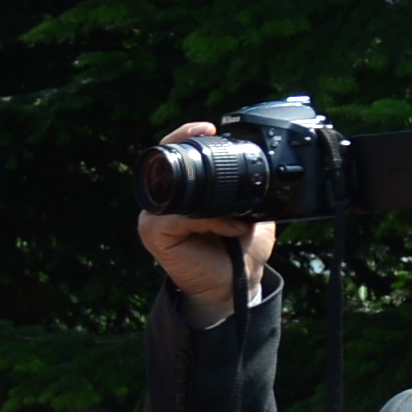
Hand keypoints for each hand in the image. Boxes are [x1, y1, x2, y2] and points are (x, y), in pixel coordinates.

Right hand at [135, 123, 279, 324]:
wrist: (236, 284)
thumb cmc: (239, 248)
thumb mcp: (247, 210)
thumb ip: (244, 188)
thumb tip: (257, 160)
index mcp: (182, 193)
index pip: (173, 156)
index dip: (184, 135)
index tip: (209, 127)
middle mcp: (162, 203)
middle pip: (163, 166)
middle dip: (182, 146)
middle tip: (209, 135)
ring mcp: (154, 219)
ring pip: (177, 193)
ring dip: (212, 202)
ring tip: (239, 218)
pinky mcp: (154, 235)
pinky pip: (178, 219)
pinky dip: (209, 222)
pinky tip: (231, 230)